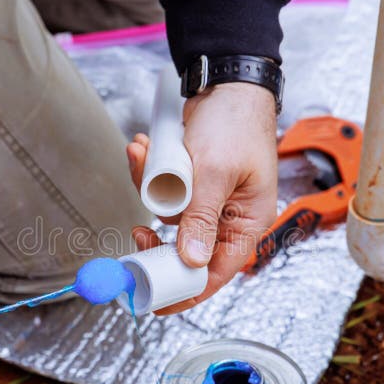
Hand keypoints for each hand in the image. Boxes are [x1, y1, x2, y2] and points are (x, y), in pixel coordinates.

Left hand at [127, 82, 277, 313]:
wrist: (227, 81)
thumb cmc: (236, 123)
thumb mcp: (216, 173)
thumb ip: (202, 218)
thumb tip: (192, 261)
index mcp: (247, 223)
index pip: (216, 272)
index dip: (186, 290)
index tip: (155, 302)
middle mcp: (229, 217)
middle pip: (186, 249)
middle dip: (157, 236)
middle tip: (137, 233)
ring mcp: (208, 201)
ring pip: (169, 218)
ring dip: (150, 191)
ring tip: (144, 156)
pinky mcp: (192, 184)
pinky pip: (165, 193)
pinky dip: (151, 175)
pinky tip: (144, 149)